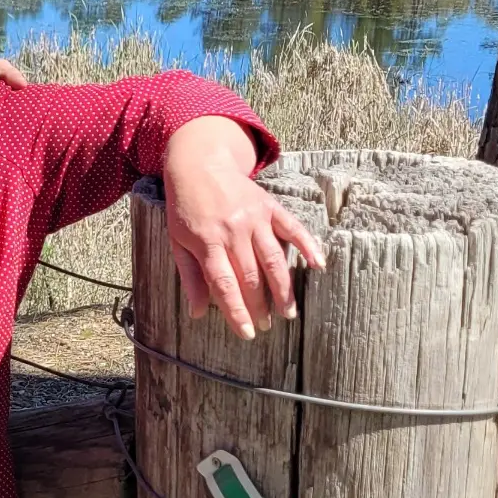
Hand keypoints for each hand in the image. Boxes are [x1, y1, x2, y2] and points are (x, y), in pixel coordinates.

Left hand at [162, 116, 325, 338]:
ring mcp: (255, 218)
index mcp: (207, 242)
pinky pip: (293, 229)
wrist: (199, 165)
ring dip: (283, 289)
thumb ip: (190, 276)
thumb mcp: (177, 241)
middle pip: (251, 277)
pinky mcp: (271, 207)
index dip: (236, 312)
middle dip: (260, 306)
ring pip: (274, 260)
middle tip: (266, 326)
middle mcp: (233, 231)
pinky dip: (308, 246)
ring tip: (288, 312)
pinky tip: (319, 265)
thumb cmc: (185, 208)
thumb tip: (197, 313)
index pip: (224, 285)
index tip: (246, 333)